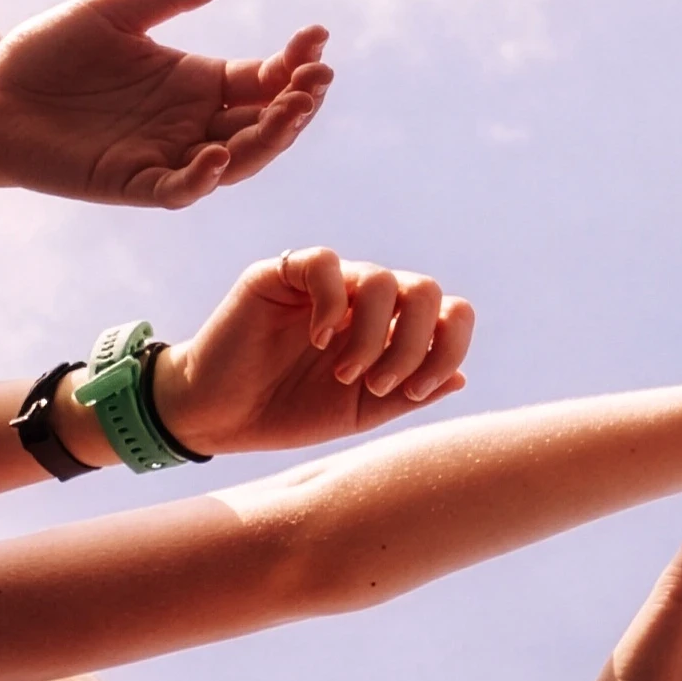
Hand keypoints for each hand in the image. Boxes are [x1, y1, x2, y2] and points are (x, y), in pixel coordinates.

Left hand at [0, 0, 329, 204]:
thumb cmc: (48, 54)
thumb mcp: (114, 11)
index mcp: (198, 82)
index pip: (264, 78)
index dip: (295, 62)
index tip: (316, 36)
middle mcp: (193, 122)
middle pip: (265, 123)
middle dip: (297, 105)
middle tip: (314, 79)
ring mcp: (167, 155)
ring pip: (237, 160)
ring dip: (269, 140)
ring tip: (289, 112)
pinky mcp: (132, 182)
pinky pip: (179, 188)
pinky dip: (201, 178)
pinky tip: (214, 154)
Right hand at [150, 248, 473, 453]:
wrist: (220, 417)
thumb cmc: (289, 412)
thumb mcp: (360, 412)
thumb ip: (410, 394)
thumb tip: (461, 377)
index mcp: (392, 328)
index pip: (450, 314)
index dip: (447, 349)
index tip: (412, 391)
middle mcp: (365, 300)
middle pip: (427, 290)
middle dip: (414, 343)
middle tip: (378, 384)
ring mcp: (326, 284)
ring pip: (382, 279)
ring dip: (372, 335)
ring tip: (344, 373)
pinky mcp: (280, 273)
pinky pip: (324, 262)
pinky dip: (330, 305)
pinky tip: (317, 340)